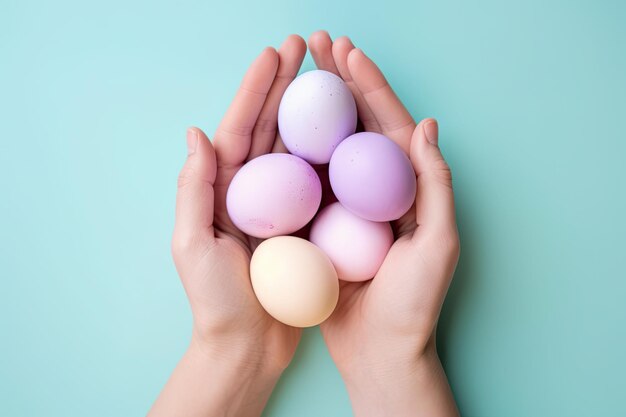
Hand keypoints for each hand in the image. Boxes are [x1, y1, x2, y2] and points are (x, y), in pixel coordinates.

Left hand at [149, 35, 306, 416]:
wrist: (248, 346)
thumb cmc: (216, 301)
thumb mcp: (193, 245)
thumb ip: (194, 188)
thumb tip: (197, 132)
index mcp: (222, 190)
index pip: (238, 129)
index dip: (256, 90)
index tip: (275, 56)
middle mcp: (251, 191)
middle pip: (268, 129)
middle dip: (284, 87)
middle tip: (304, 51)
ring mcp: (279, 206)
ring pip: (295, 148)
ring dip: (308, 111)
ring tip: (325, 77)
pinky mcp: (304, 224)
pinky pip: (318, 181)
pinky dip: (328, 153)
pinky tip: (344, 129)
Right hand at [309, 31, 459, 415]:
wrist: (378, 350)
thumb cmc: (414, 303)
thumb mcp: (438, 244)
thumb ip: (435, 184)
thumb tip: (428, 124)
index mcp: (405, 186)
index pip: (387, 123)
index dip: (368, 84)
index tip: (346, 51)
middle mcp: (374, 188)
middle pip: (354, 123)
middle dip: (336, 81)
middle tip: (315, 44)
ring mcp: (344, 204)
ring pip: (325, 144)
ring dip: (310, 107)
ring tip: (293, 72)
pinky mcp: (320, 223)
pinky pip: (304, 180)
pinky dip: (291, 150)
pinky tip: (274, 127)